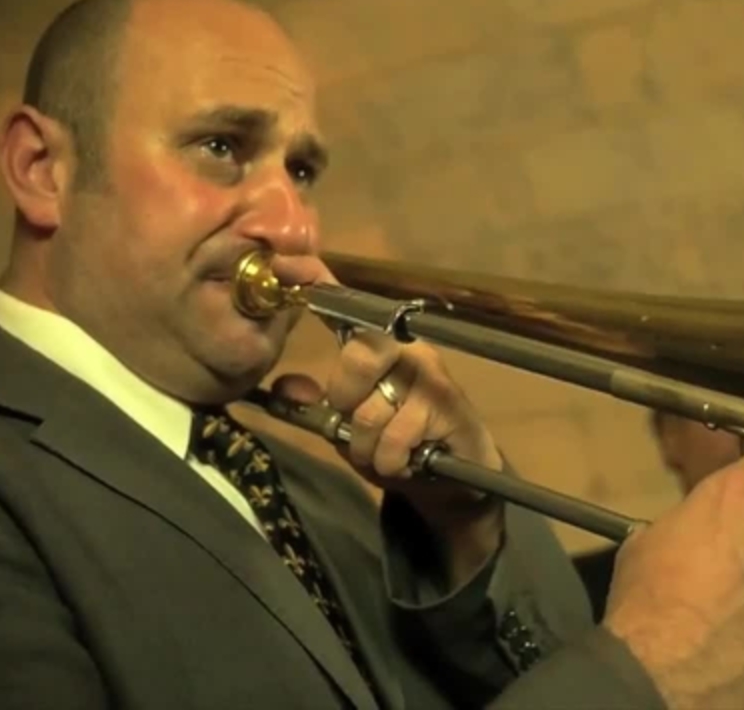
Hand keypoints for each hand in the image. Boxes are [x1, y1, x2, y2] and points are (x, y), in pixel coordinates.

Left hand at [268, 255, 504, 531]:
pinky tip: (406, 461)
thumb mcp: (349, 430)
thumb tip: (284, 388)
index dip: (315, 281)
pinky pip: (395, 437)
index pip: (345, 305)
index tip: (285, 265)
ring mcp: (430, 374)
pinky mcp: (447, 404)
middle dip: (346, 398)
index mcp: (378, 346)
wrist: (459, 478)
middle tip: (356, 422)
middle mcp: (406, 349)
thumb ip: (317, 408)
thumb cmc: (401, 444)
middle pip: (360, 354)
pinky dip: (389, 461)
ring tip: (385, 453)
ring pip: (371, 411)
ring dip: (367, 447)